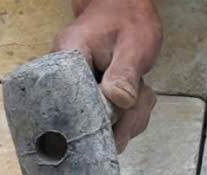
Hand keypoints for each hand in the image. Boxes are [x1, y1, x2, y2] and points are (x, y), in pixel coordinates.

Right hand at [53, 0, 161, 151]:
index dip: (96, 122)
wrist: (125, 10)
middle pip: (87, 127)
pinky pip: (113, 127)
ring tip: (142, 90)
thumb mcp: (133, 44)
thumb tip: (119, 102)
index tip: (118, 115)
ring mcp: (78, 99)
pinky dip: (131, 118)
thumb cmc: (127, 20)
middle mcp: (65, 85)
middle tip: (140, 97)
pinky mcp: (92, 107)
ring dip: (131, 119)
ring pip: (105, 131)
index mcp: (67, 63)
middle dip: (121, 123)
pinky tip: (137, 96)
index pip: (71, 108)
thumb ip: (125, 73)